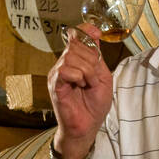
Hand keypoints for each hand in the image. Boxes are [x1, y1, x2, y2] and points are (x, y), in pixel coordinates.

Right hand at [46, 22, 112, 158]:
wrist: (87, 126)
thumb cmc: (94, 105)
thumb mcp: (103, 76)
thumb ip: (97, 56)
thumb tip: (94, 32)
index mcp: (76, 61)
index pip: (76, 36)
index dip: (84, 31)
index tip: (95, 33)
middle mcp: (64, 64)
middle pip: (76, 45)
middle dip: (90, 59)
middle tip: (93, 78)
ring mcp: (57, 73)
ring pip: (71, 57)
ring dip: (86, 70)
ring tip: (87, 84)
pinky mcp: (54, 84)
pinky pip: (64, 70)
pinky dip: (77, 76)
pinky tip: (80, 85)